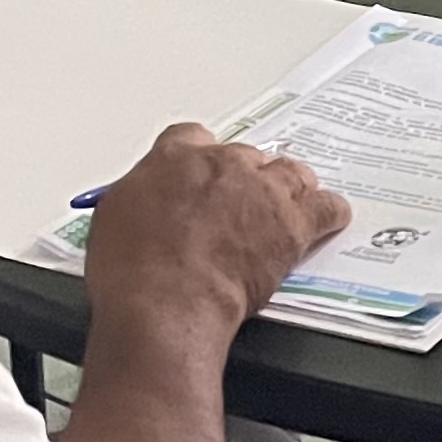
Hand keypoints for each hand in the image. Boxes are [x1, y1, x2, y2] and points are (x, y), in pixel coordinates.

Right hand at [77, 122, 354, 336]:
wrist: (165, 304)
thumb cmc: (132, 272)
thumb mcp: (114, 218)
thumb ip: (140, 195)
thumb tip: (146, 201)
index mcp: (175, 157)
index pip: (193, 138)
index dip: (201, 160)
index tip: (203, 177)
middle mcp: (223, 164)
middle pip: (246, 157)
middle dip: (245, 180)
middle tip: (239, 208)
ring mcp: (262, 190)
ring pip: (290, 173)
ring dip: (287, 190)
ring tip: (283, 210)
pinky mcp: (293, 222)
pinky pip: (327, 206)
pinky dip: (328, 214)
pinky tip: (325, 221)